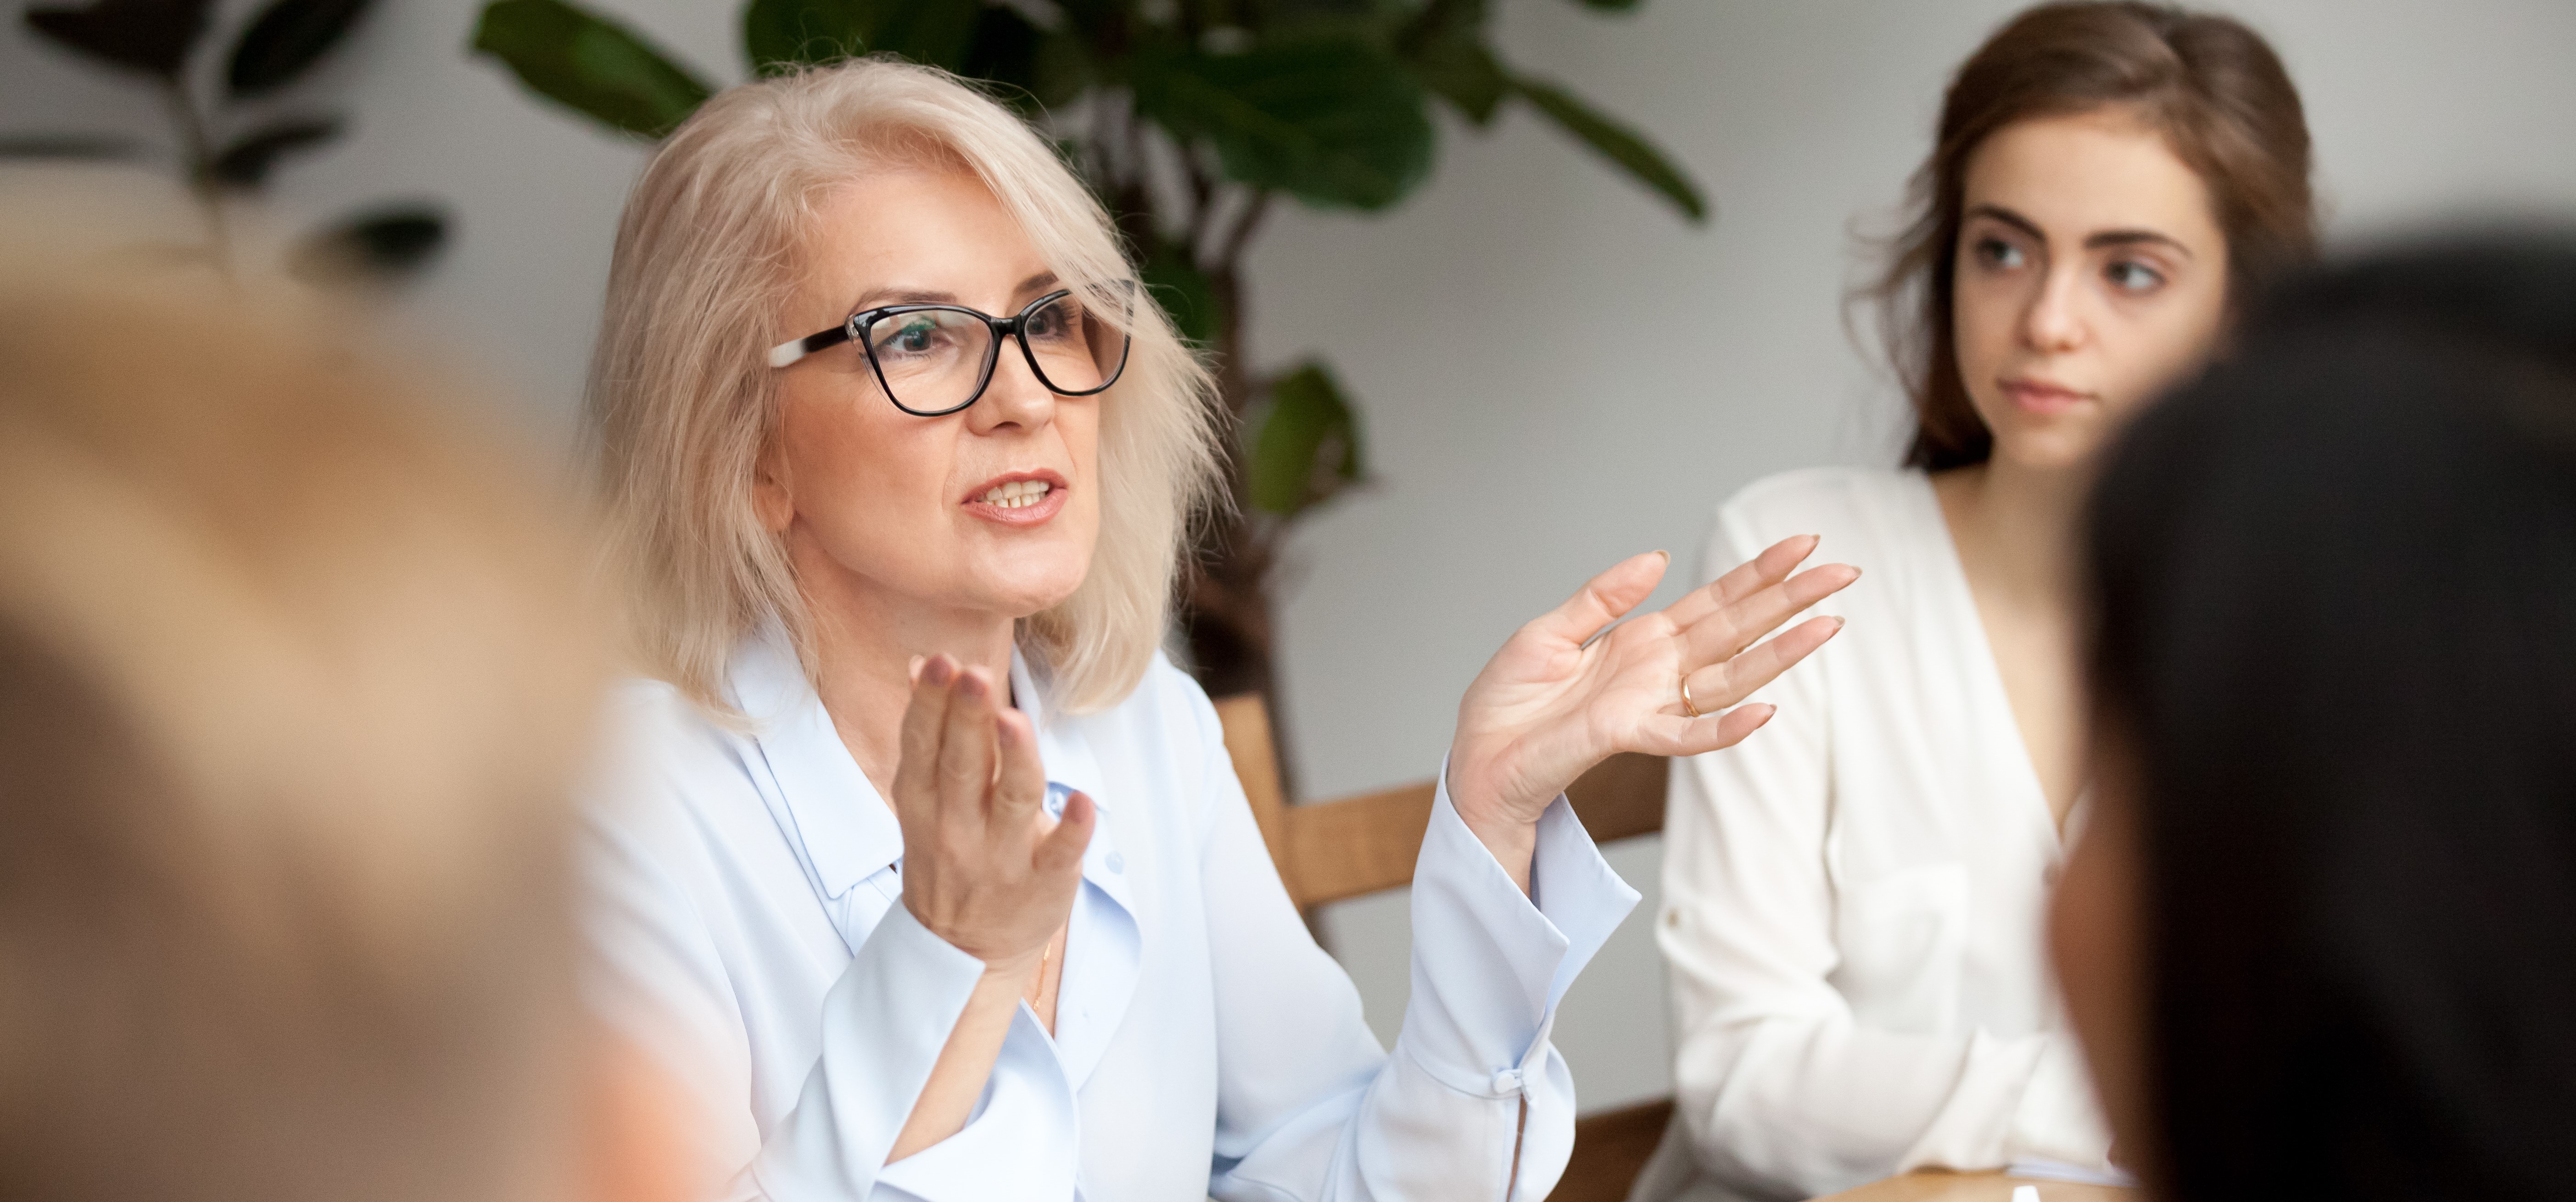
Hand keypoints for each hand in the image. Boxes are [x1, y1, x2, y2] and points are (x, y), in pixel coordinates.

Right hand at [891, 655, 1093, 975]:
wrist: (963, 952)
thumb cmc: (950, 855)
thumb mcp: (925, 800)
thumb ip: (930, 733)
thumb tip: (922, 662)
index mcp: (924, 802)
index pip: (924, 745)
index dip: (931, 704)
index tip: (940, 662)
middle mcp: (958, 828)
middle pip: (962, 766)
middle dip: (966, 719)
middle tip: (973, 673)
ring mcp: (1001, 858)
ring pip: (1011, 802)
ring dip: (1014, 760)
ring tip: (1013, 721)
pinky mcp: (1044, 885)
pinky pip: (1059, 855)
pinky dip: (1071, 830)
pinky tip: (1083, 803)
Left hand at [1446, 537, 1856, 882]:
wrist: (1477, 758)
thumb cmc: (1508, 703)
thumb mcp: (1549, 632)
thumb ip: (1602, 597)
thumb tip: (1657, 556)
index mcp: (1642, 640)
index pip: (1715, 601)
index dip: (1759, 573)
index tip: (1803, 544)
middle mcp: (1658, 671)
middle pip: (1738, 630)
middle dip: (1790, 600)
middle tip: (1844, 572)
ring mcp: (1650, 705)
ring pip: (1730, 678)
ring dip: (1780, 655)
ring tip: (1829, 626)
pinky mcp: (1628, 736)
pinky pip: (1687, 736)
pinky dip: (1725, 727)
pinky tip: (1765, 710)